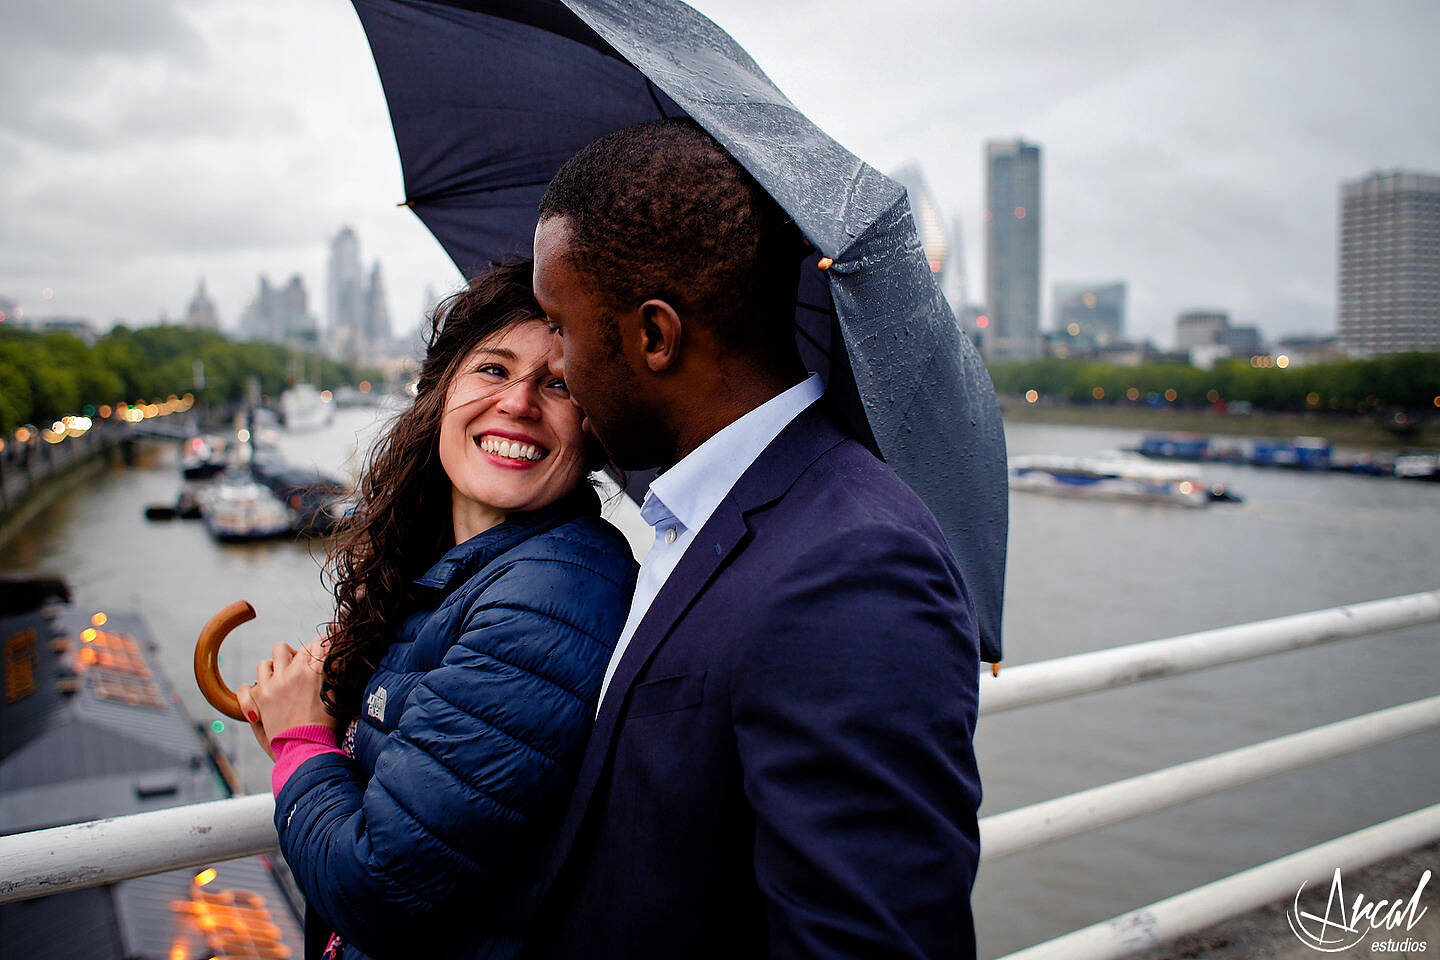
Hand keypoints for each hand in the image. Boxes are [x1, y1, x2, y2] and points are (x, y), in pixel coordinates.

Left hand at [238, 638, 336, 761]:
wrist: (307, 750)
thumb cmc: (325, 728)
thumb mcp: (336, 697)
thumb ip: (332, 675)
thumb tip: (332, 659)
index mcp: (316, 671)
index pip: (316, 644)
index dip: (317, 647)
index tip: (317, 654)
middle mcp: (293, 673)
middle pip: (287, 650)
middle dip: (292, 658)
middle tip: (297, 673)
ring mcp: (273, 684)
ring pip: (266, 663)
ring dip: (271, 672)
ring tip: (278, 685)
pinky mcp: (259, 699)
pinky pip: (246, 687)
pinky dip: (248, 693)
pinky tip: (257, 698)